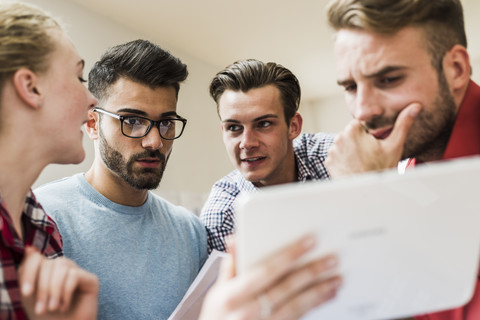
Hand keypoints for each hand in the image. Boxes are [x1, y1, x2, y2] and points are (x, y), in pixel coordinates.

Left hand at [19, 246, 98, 319]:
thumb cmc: (48, 317)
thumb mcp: (31, 295)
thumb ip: (27, 272)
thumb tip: (29, 247)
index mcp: (47, 270)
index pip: (36, 258)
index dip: (30, 273)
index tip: (25, 293)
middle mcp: (64, 268)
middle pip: (49, 264)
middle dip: (43, 289)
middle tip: (42, 310)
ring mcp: (78, 272)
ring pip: (62, 267)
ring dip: (54, 290)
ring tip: (53, 308)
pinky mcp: (91, 280)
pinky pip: (74, 275)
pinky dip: (66, 292)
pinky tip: (65, 306)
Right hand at [199, 235, 341, 319]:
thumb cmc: (217, 317)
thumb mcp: (218, 291)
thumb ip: (230, 265)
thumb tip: (235, 238)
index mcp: (234, 295)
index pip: (267, 270)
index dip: (289, 255)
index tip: (310, 241)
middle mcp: (248, 311)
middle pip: (286, 288)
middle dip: (311, 272)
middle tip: (332, 260)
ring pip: (296, 306)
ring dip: (319, 292)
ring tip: (336, 280)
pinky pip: (297, 318)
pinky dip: (314, 306)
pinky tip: (326, 297)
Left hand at [326, 103, 420, 177]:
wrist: (367, 193)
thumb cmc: (381, 169)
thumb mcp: (394, 146)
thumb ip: (403, 124)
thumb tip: (415, 106)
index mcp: (352, 130)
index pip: (361, 124)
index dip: (370, 134)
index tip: (375, 145)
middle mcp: (338, 138)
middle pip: (352, 134)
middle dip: (360, 142)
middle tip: (370, 155)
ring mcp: (331, 151)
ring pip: (345, 145)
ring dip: (352, 150)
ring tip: (362, 162)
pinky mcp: (328, 161)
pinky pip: (338, 156)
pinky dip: (345, 160)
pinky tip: (354, 167)